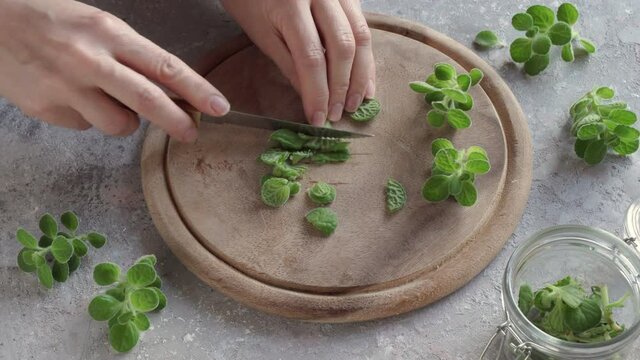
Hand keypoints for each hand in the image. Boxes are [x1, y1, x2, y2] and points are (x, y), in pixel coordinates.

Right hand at [0, 0, 229, 141]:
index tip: (219, 106)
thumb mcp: (99, 28)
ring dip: (124, 120)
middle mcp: (89, 60)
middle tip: (191, 134)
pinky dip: (87, 116)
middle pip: (146, 100)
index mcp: (108, 34)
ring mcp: (65, 88)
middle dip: (176, 121)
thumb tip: (172, 93)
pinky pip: (85, 126)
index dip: (196, 89)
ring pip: (117, 124)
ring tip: (105, 98)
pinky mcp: (46, 109)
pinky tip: (70, 94)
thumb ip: (134, 58)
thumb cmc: (55, 23)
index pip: (164, 65)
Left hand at [221, 0, 375, 125]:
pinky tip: (365, 80)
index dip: (317, 92)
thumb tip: (310, 97)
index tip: (317, 118)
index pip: (311, 58)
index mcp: (291, 5)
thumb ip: (288, 63)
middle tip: (338, 114)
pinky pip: (363, 26)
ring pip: (361, 37)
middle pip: (342, 48)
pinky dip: (365, 56)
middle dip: (342, 87)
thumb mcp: (260, 32)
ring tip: (357, 104)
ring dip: (361, 75)